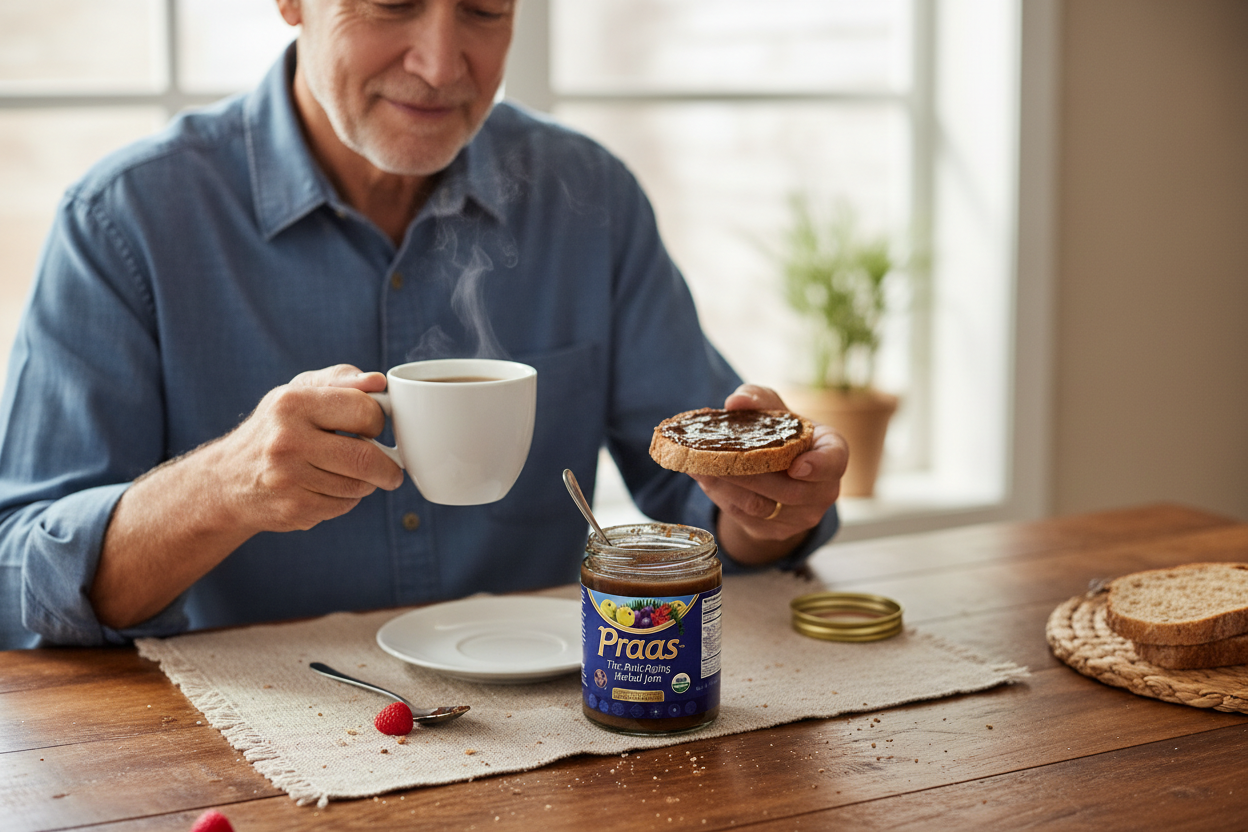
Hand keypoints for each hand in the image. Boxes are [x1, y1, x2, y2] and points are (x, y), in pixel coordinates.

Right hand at [92, 365, 404, 628]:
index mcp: (292, 403)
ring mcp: (288, 479)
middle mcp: (287, 440)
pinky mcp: (293, 510)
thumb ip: (342, 380)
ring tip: (349, 474)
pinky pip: (343, 506)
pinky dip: (346, 500)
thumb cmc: (276, 428)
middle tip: (390, 469)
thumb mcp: (300, 392)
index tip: (374, 427)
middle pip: (366, 458)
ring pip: (359, 486)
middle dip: (387, 467)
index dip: (378, 421)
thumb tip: (379, 382)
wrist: (226, 480)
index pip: (364, 411)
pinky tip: (327, 489)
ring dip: (365, 483)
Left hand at [691, 384, 848, 564]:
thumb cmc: (782, 434)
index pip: (833, 462)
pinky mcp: (776, 531)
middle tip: (715, 457)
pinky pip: (746, 518)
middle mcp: (824, 490)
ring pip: (761, 506)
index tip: (796, 466)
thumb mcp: (774, 410)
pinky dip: (721, 498)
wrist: (778, 471)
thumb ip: (758, 399)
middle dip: (748, 474)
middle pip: (788, 490)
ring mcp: (802, 516)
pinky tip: (704, 478)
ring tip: (700, 466)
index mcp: (832, 454)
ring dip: (726, 487)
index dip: (818, 466)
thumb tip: (735, 401)